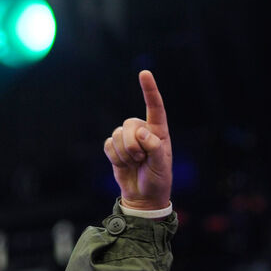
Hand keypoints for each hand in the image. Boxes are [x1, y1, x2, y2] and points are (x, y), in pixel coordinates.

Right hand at [104, 70, 171, 210]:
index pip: (155, 108)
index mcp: (159, 132)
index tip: (144, 73)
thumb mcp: (161, 166)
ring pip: (117, 135)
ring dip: (124, 154)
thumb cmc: (157, 180)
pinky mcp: (115, 146)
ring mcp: (127, 138)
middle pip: (129, 124)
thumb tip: (141, 133)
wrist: (143, 196)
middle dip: (132, 145)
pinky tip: (124, 165)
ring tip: (135, 164)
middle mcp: (142, 131)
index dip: (149, 90)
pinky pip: (108, 144)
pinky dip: (115, 158)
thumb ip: (154, 148)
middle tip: (141, 160)